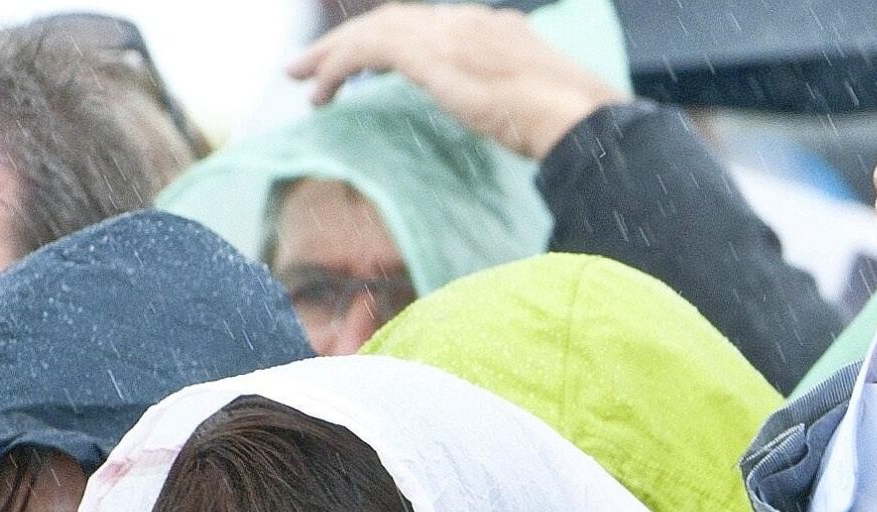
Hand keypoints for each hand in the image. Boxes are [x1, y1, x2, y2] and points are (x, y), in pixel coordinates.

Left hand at [286, 2, 617, 159]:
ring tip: (301, 79)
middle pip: (391, 22)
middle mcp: (465, 21)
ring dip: (331, 55)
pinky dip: (338, 67)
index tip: (361, 66)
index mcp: (493, 29)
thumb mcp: (536, 103)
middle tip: (308, 67)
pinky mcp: (429, 55)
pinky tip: (321, 89)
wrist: (575, 117)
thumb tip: (517, 119)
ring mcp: (447, 33)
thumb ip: (514, 99)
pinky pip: (367, 51)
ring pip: (371, 33)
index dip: (388, 44)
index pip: (427, 28)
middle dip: (345, 44)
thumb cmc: (566, 125)